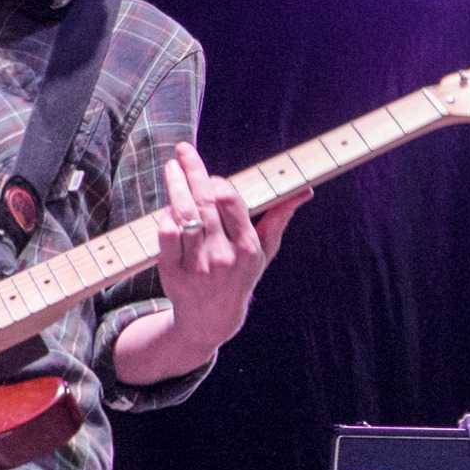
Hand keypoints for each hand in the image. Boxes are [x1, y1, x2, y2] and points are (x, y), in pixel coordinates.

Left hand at [153, 143, 309, 352]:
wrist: (211, 319)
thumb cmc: (240, 277)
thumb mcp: (264, 252)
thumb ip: (279, 218)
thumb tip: (305, 191)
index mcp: (248, 247)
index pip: (230, 200)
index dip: (217, 181)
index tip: (211, 176)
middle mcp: (223, 256)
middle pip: (204, 201)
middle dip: (192, 170)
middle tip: (182, 150)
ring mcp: (197, 265)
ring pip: (183, 214)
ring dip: (174, 185)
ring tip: (170, 168)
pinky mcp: (173, 272)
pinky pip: (165, 235)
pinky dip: (164, 216)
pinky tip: (167, 207)